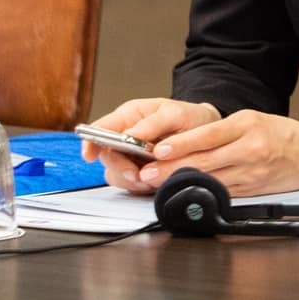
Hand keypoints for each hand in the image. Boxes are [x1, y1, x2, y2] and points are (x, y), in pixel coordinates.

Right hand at [79, 97, 220, 193]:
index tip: (91, 155)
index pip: (100, 128)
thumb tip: (131, 133)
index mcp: (130, 116)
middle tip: (137, 173)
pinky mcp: (140, 172)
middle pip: (106, 156)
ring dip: (132, 180)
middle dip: (120, 168)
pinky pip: (130, 184)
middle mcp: (125, 136)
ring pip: (116, 174)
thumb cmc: (190, 118)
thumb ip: (154, 123)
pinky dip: (140, 186)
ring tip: (151, 178)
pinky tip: (154, 182)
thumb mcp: (177, 113)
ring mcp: (131, 156)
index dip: (91, 142)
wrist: (207, 133)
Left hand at [140, 109, 298, 197]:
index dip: (181, 144)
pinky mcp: (250, 190)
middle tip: (147, 172)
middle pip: (204, 161)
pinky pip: (220, 192)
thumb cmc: (280, 134)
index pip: (208, 136)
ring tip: (156, 184)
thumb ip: (220, 131)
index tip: (158, 150)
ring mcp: (250, 172)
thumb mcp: (252, 120)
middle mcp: (248, 149)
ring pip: (209, 179)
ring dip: (179, 183)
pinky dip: (199, 192)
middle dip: (171, 168)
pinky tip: (183, 193)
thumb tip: (182, 143)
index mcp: (247, 126)